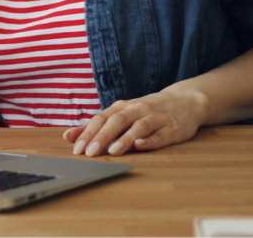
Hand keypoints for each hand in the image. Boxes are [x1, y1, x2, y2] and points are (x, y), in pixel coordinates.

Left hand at [62, 86, 208, 156]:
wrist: (183, 100)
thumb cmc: (145, 110)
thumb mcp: (121, 114)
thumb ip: (96, 126)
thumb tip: (68, 136)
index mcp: (121, 108)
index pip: (101, 119)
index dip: (88, 133)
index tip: (75, 148)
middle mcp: (136, 110)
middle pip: (116, 121)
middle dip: (102, 137)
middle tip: (89, 153)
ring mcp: (154, 118)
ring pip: (137, 127)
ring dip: (124, 139)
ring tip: (112, 152)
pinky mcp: (171, 128)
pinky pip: (160, 135)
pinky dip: (149, 140)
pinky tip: (140, 146)